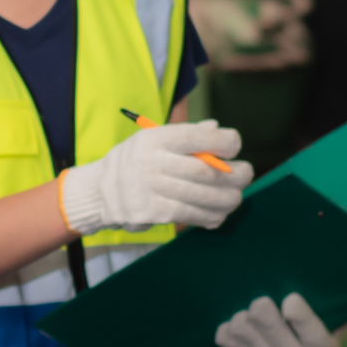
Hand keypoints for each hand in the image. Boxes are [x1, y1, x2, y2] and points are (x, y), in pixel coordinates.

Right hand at [61, 120, 253, 234]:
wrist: (100, 191)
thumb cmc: (136, 161)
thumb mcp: (153, 139)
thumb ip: (186, 135)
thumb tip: (217, 129)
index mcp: (155, 138)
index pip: (197, 137)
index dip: (224, 143)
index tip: (235, 147)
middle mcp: (152, 162)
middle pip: (206, 171)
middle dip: (235, 175)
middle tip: (246, 175)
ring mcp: (151, 189)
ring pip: (203, 196)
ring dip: (228, 199)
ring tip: (235, 198)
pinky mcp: (153, 212)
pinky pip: (191, 215)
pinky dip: (211, 216)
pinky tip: (218, 215)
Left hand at [216, 293, 339, 346]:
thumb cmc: (311, 341)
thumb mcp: (334, 325)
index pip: (315, 337)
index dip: (302, 319)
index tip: (290, 301)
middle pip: (275, 337)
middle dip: (262, 313)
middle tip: (259, 302)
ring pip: (248, 341)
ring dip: (242, 321)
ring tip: (244, 314)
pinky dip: (228, 335)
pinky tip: (233, 329)